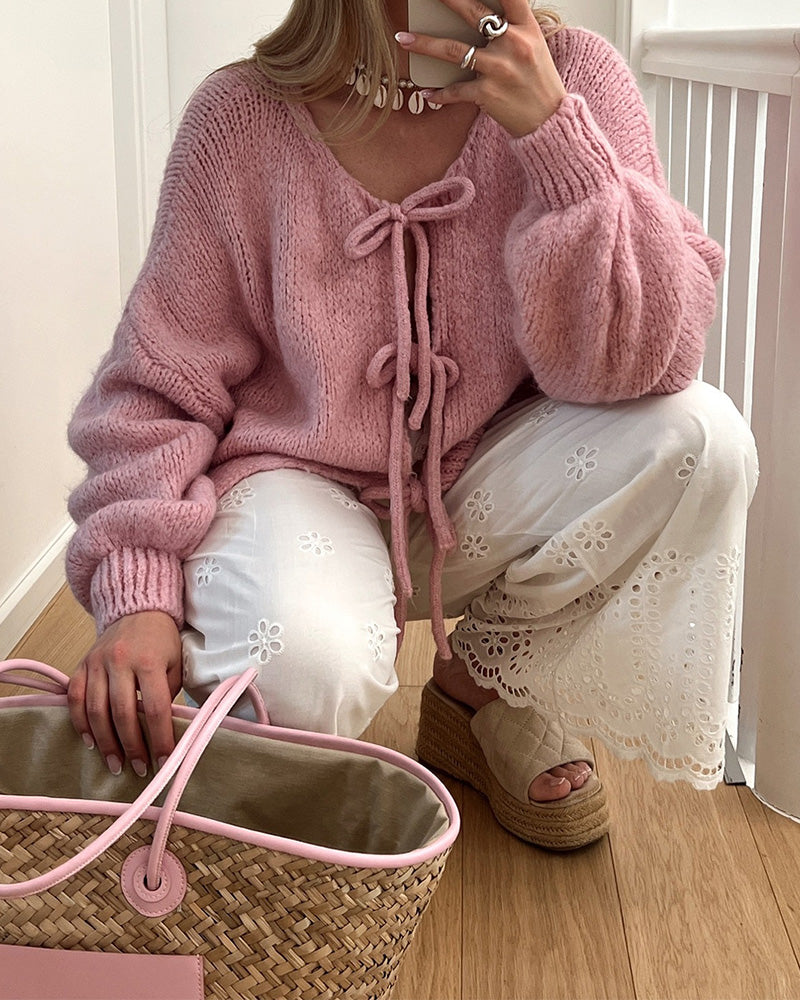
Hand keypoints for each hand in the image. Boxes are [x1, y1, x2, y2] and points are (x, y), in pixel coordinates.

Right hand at [68, 611, 182, 776]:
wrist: (139, 611)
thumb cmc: (162, 641)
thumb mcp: (176, 663)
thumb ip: (170, 693)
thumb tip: (166, 730)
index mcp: (149, 661)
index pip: (156, 709)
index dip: (161, 739)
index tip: (165, 761)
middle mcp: (120, 661)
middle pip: (122, 713)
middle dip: (131, 746)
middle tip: (138, 769)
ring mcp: (97, 663)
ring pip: (95, 710)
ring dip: (105, 742)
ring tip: (114, 763)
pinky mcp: (82, 664)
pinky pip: (75, 698)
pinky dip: (80, 723)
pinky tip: (90, 742)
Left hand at [396, 0, 566, 136]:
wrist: (549, 120)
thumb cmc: (538, 80)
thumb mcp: (534, 45)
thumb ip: (512, 26)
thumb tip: (482, 14)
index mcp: (526, 27)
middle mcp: (513, 43)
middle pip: (473, 12)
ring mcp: (499, 68)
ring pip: (453, 50)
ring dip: (424, 44)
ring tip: (403, 39)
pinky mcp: (487, 94)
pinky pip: (455, 91)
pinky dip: (439, 94)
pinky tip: (426, 93)